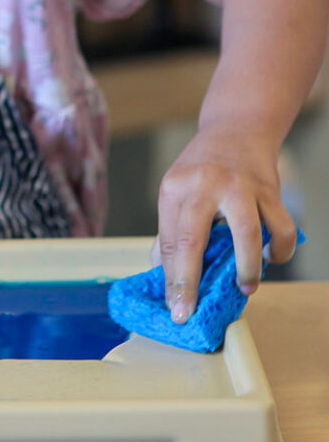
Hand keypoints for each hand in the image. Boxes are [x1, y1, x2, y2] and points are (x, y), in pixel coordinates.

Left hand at [155, 126, 297, 323]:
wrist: (236, 129)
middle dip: (189, 281)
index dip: (170, 277)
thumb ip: (170, 230)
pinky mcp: (268, 189)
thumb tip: (163, 274)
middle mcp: (202, 184)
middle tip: (189, 311)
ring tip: (245, 288)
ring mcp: (237, 186)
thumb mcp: (176, 190)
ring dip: (245, 268)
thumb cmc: (202, 167)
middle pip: (191, 239)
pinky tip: (271, 259)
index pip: (168, 240)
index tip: (173, 306)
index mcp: (173, 188)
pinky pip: (279, 227)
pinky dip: (278, 250)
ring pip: (244, 234)